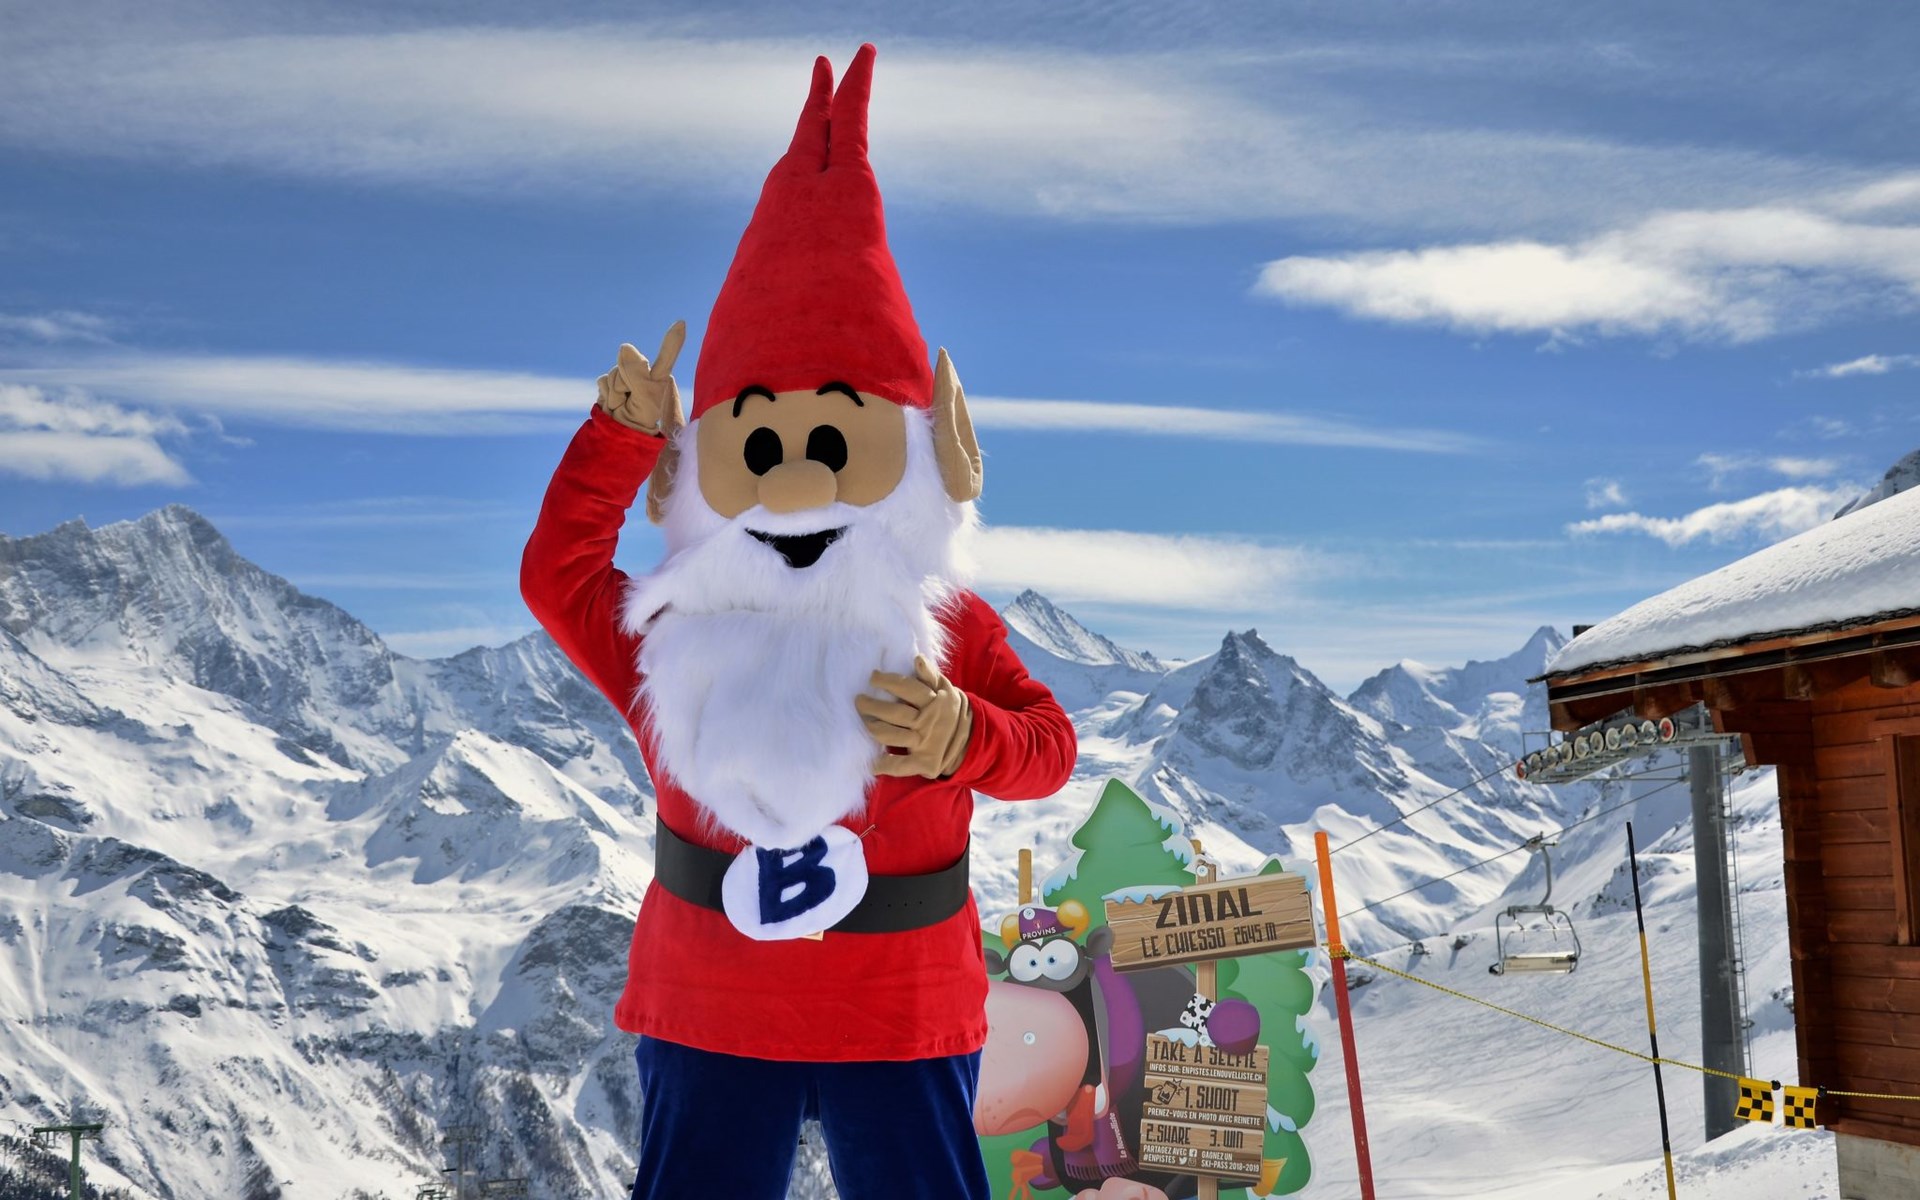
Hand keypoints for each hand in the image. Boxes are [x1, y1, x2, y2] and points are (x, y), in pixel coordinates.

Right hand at [597, 321, 685, 435]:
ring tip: (622, 406)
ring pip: (614, 372)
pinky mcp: (612, 383)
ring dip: (615, 392)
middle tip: (630, 402)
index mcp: (659, 379)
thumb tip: (625, 346)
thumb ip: (636, 373)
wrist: (618, 437)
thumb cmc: (639, 422)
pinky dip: (606, 394)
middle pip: (629, 363)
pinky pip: (603, 380)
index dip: (672, 342)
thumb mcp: (644, 400)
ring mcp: (627, 378)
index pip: (666, 358)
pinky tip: (613, 403)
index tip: (682, 324)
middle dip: (625, 383)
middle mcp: (644, 374)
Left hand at [859, 655, 972, 778]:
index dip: (887, 681)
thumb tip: (917, 659)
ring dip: (873, 728)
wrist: (970, 743)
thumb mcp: (946, 690)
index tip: (872, 677)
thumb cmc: (949, 712)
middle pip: (894, 712)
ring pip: (891, 735)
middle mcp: (929, 722)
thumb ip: (931, 675)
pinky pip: (899, 765)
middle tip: (859, 700)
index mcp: (934, 701)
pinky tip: (872, 763)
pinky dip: (884, 765)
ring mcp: (925, 743)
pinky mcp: (923, 762)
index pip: (907, 687)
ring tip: (864, 721)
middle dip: (872, 706)